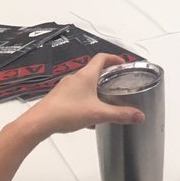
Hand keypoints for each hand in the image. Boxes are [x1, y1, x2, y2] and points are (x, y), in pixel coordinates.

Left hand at [17, 54, 143, 139]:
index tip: (123, 64)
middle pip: (94, 70)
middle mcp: (75, 77)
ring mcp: (65, 87)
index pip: (102, 58)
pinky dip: (85, 100)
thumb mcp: (98, 114)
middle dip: (107, 76)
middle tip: (117, 84)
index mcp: (86, 75)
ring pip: (84, 84)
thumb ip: (120, 115)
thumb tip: (140, 116)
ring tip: (105, 102)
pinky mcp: (58, 98)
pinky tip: (88, 117)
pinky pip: (76, 94)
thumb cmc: (67, 112)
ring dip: (96, 89)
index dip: (114, 58)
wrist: (38, 123)